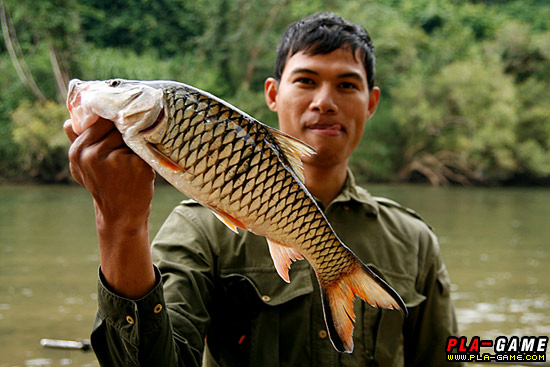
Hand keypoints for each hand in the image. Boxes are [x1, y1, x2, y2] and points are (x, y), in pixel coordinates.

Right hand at [64, 118, 155, 297]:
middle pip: (117, 125)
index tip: (122, 125)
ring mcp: (114, 159)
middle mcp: (92, 154)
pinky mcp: (135, 164)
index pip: (100, 119)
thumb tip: (68, 122)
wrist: (121, 215)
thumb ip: (78, 142)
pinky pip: (144, 148)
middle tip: (129, 147)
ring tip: (133, 161)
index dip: (114, 121)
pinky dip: (146, 155)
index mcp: (78, 150)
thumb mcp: (85, 166)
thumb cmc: (106, 186)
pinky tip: (141, 169)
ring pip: (131, 136)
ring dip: (136, 143)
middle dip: (126, 132)